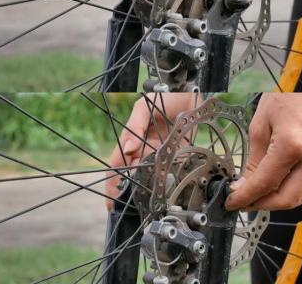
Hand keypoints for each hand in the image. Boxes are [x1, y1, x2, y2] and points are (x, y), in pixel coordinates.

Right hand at [105, 93, 198, 210]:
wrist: (190, 93)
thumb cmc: (163, 97)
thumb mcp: (144, 107)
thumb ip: (135, 127)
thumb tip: (128, 148)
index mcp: (131, 141)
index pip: (117, 165)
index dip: (112, 183)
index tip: (111, 199)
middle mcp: (144, 150)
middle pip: (132, 176)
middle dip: (127, 192)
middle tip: (126, 208)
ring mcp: (160, 154)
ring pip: (149, 177)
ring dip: (146, 190)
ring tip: (144, 204)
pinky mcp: (177, 155)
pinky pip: (170, 171)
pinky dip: (167, 182)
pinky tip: (165, 192)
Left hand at [225, 93, 301, 211]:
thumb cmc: (288, 93)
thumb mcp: (261, 124)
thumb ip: (253, 160)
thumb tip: (244, 185)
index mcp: (293, 144)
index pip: (265, 183)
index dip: (245, 197)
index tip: (232, 201)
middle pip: (286, 199)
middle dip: (262, 205)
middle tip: (243, 202)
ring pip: (299, 196)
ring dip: (276, 201)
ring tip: (256, 195)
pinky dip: (289, 189)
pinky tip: (274, 184)